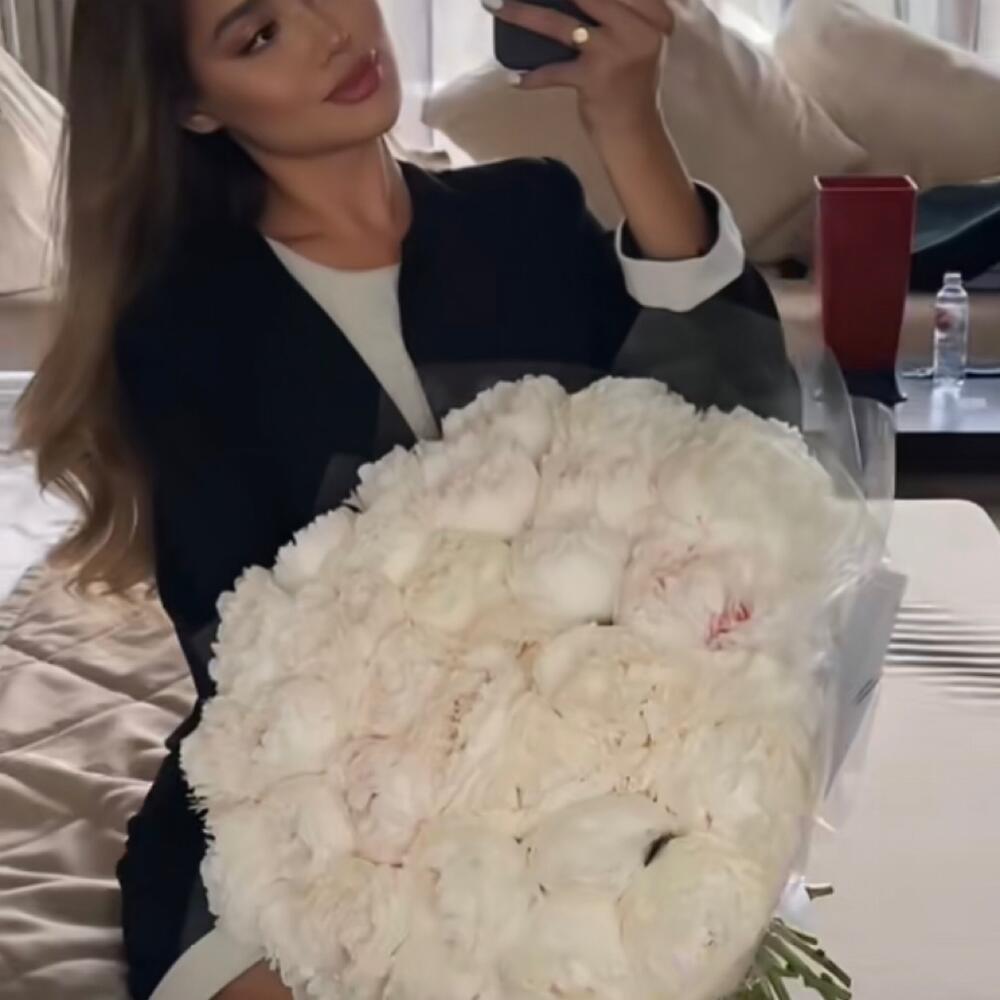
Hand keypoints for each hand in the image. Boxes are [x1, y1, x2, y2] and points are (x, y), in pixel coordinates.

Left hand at [483, 0, 673, 135]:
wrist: (635, 132)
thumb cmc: (630, 82)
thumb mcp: (635, 40)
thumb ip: (617, 12)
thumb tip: (563, 1)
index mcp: (651, 15)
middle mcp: (636, 29)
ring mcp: (613, 53)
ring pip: (559, 25)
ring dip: (523, 14)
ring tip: (494, 5)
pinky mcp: (594, 80)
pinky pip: (553, 72)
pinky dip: (533, 77)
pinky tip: (514, 79)